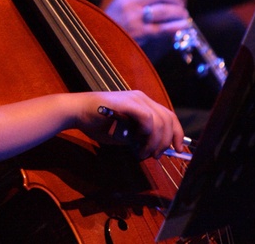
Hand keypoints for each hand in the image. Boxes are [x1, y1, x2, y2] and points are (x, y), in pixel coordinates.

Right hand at [70, 90, 185, 159]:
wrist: (77, 111)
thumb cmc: (96, 123)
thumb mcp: (124, 134)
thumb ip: (139, 138)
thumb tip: (154, 149)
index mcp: (143, 103)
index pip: (169, 117)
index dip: (177, 134)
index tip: (177, 150)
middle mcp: (142, 98)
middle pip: (169, 119)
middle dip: (167, 141)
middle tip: (157, 155)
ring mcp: (136, 99)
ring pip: (160, 121)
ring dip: (155, 142)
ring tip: (143, 152)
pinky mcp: (128, 102)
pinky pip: (147, 118)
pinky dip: (147, 133)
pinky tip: (138, 140)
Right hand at [103, 0, 190, 44]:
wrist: (100, 39)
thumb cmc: (112, 21)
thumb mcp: (120, 2)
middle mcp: (130, 3)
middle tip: (178, 2)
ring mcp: (136, 19)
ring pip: (164, 10)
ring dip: (178, 11)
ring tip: (182, 14)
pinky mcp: (141, 34)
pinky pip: (163, 28)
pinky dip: (177, 26)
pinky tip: (184, 25)